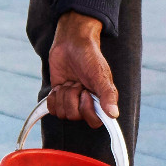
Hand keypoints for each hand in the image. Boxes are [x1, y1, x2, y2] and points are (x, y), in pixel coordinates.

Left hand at [46, 11, 118, 128]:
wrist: (72, 43)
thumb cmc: (90, 57)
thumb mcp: (100, 75)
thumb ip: (108, 95)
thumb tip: (114, 114)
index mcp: (99, 102)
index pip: (94, 122)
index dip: (86, 110)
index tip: (86, 93)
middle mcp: (86, 105)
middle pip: (74, 116)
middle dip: (72, 97)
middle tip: (77, 82)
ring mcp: (71, 101)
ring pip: (61, 113)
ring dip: (63, 94)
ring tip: (70, 82)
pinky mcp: (58, 97)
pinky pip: (52, 108)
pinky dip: (53, 96)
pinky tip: (60, 85)